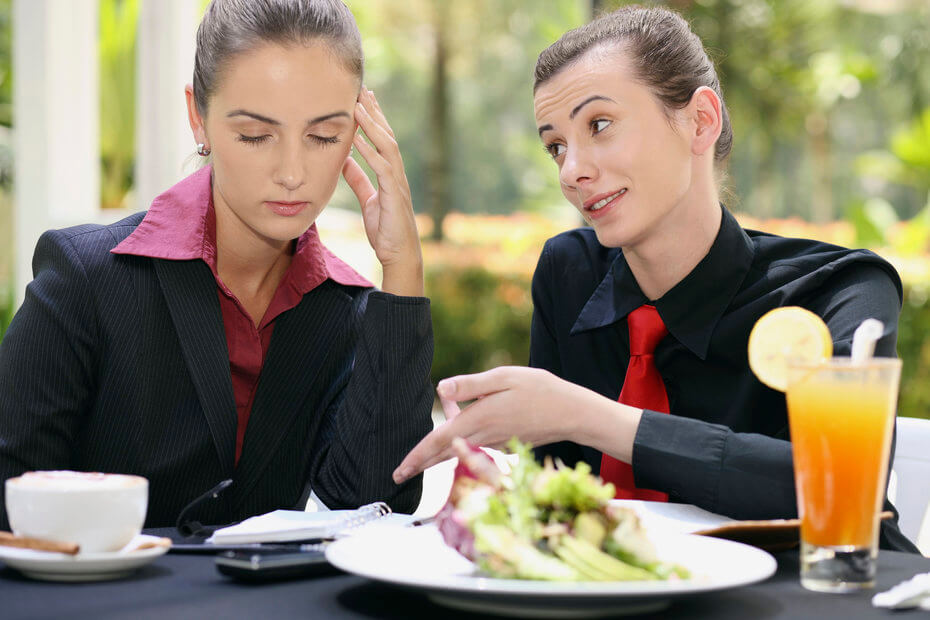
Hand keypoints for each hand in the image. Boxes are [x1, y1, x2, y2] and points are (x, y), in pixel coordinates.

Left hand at [342, 88, 422, 296]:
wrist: (398, 255)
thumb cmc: (385, 230)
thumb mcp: (367, 199)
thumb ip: (357, 179)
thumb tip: (344, 159)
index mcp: (390, 174)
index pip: (383, 139)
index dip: (374, 118)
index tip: (363, 99)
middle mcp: (397, 174)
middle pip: (388, 136)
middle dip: (375, 113)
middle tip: (363, 90)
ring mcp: (398, 183)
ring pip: (388, 147)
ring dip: (373, 126)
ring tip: (360, 107)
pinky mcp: (395, 196)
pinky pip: (383, 169)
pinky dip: (371, 153)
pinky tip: (358, 140)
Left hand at [392, 366, 643, 482]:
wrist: (573, 413)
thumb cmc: (540, 390)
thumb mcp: (504, 378)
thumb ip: (471, 385)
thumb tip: (440, 388)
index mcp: (479, 419)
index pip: (439, 441)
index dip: (416, 455)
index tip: (398, 470)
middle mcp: (484, 436)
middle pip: (444, 453)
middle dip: (420, 463)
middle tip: (398, 475)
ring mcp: (496, 443)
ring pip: (459, 449)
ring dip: (439, 448)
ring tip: (423, 445)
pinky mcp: (506, 443)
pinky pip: (476, 443)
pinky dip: (462, 437)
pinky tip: (460, 418)